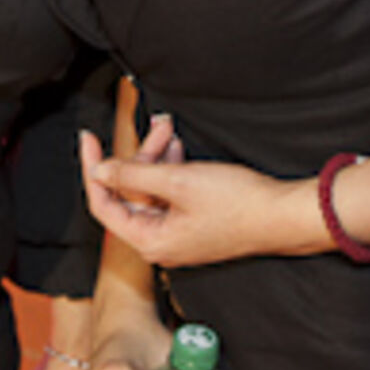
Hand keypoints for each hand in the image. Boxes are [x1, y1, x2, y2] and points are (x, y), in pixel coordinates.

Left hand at [79, 134, 319, 267]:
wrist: (281, 215)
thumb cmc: (237, 202)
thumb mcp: (178, 181)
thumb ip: (133, 175)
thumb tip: (100, 171)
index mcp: (150, 240)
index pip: (104, 204)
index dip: (92, 169)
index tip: (88, 139)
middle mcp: (160, 242)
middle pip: (129, 194)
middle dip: (139, 156)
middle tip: (154, 126)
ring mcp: (178, 234)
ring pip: (151, 190)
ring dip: (156, 158)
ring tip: (168, 129)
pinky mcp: (193, 224)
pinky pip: (169, 194)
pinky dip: (170, 169)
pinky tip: (177, 148)